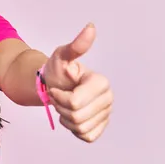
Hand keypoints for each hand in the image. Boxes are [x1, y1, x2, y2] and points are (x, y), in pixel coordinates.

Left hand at [43, 23, 112, 142]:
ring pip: (80, 128)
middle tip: (60, 97)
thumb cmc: (58, 70)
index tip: (58, 88)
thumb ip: (75, 46)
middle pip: (77, 117)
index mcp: (101, 83)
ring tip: (65, 105)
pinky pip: (85, 136)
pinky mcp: (100, 127)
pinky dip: (73, 129)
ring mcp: (106, 114)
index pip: (75, 103)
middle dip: (62, 108)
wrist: (55, 85)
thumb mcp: (61, 56)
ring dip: (66, 118)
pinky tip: (72, 115)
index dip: (60, 98)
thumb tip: (90, 27)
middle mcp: (108, 99)